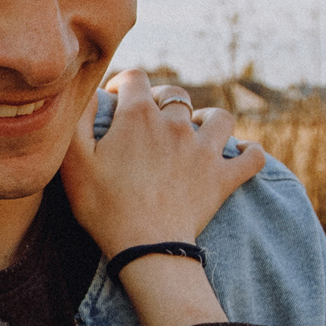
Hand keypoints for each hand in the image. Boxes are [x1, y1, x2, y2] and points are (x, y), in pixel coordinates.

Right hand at [61, 67, 262, 259]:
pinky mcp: (222, 178)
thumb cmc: (104, 207)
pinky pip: (251, 158)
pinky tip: (241, 153)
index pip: (135, 78)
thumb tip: (88, 92)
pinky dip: (249, 153)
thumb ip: (78, 119)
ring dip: (208, 119)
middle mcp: (175, 124)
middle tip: (151, 119)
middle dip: (161, 99)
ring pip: (218, 117)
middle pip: (174, 95)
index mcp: (138, 117)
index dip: (123, 83)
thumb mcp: (74, 161)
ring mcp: (204, 150)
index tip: (116, 96)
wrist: (146, 248)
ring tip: (197, 130)